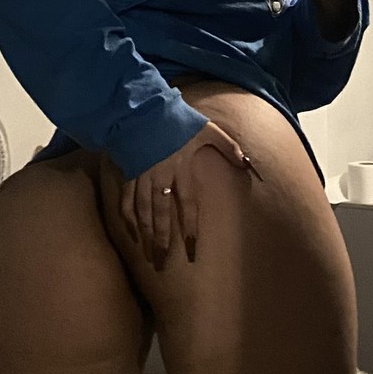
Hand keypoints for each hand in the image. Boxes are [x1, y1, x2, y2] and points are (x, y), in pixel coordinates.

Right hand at [119, 121, 259, 268]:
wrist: (142, 109)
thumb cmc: (177, 119)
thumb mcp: (207, 130)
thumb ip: (228, 147)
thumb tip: (247, 163)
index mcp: (181, 171)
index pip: (188, 207)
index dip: (190, 229)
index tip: (192, 251)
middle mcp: (160, 180)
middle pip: (162, 216)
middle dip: (162, 241)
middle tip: (163, 264)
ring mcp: (141, 178)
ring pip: (143, 213)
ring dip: (146, 235)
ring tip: (149, 255)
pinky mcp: (127, 174)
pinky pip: (125, 201)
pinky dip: (127, 218)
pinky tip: (131, 233)